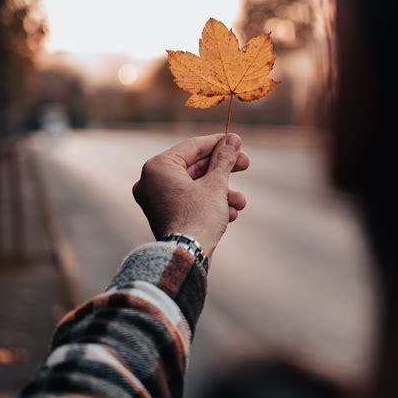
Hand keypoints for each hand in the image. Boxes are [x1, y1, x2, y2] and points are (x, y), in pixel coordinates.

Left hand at [132, 133, 249, 258]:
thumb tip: (232, 140)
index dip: (218, 143)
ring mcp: (156, 200)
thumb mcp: (215, 184)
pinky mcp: (165, 216)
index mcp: (158, 167)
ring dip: (221, 192)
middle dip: (223, 171)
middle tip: (245, 164)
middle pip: (194, 167)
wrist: (186, 258)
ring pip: (195, 187)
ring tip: (240, 201)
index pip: (192, 147)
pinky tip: (230, 214)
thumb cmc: (197, 218)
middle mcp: (151, 182)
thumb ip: (224, 159)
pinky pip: (189, 202)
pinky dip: (209, 204)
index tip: (237, 141)